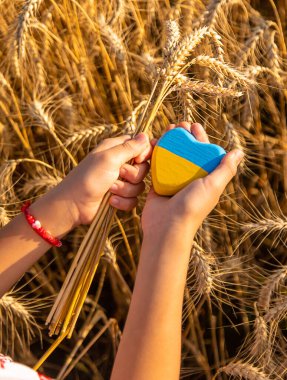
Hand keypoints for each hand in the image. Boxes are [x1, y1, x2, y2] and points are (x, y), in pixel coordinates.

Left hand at [47, 133, 151, 226]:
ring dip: (126, 190)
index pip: (140, 145)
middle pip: (143, 167)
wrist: (73, 205)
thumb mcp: (109, 158)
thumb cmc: (88, 178)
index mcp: (116, 149)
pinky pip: (134, 200)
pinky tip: (111, 201)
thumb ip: (129, 147)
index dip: (144, 153)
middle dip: (133, 175)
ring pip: (139, 185)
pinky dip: (123, 202)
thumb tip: (145, 135)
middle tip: (119, 175)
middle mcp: (119, 163)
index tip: (138, 159)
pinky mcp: (120, 197)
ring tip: (110, 190)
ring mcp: (120, 181)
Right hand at [142, 122, 243, 239]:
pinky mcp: (158, 184)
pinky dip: (156, 154)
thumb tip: (240, 152)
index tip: (193, 125)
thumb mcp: (213, 186)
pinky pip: (157, 165)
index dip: (200, 138)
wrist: (167, 226)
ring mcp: (173, 182)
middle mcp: (190, 179)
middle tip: (178, 125)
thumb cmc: (192, 207)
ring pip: (172, 157)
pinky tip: (154, 143)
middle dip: (183, 137)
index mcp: (205, 179)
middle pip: (187, 152)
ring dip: (169, 142)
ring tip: (166, 130)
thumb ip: (226, 169)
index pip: (204, 153)